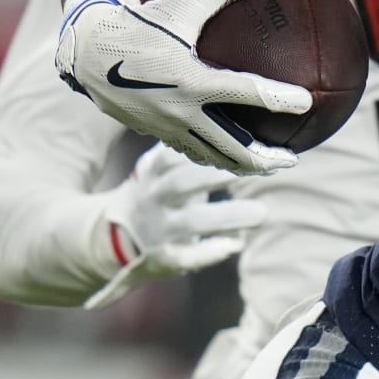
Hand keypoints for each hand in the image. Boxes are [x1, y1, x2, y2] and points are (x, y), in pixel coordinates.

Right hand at [54, 0, 310, 174]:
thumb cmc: (138, 19)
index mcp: (192, 79)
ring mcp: (165, 126)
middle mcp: (180, 109)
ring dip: (239, 165)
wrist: (85, 49)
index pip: (245, 92)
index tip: (306, 103)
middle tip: (291, 159)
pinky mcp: (152, 131)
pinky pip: (188, 148)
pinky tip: (225, 152)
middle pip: (231, 146)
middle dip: (263, 158)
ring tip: (264, 167)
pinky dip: (211, 155)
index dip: (279, 98)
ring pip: (209, 155)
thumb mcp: (182, 2)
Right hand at [84, 143, 268, 309]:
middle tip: (262, 170)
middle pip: (184, 183)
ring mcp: (158, 229)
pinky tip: (235, 244)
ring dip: (228, 216)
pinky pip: (187, 256)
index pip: (177, 153)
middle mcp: (154, 197)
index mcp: (153, 171)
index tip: (245, 143)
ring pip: (191, 222)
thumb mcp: (160, 167)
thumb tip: (236, 122)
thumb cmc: (157, 191)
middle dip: (220, 176)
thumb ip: (189, 150)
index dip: (209, 148)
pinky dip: (210, 252)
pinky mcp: (165, 257)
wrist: (116, 236)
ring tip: (262, 213)